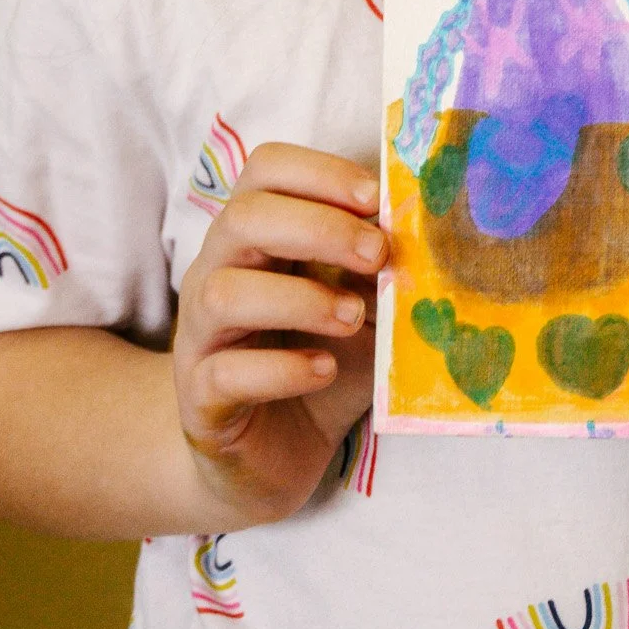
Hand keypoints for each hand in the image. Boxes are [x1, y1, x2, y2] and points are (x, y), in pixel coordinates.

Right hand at [173, 143, 385, 527]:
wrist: (270, 458)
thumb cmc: (319, 365)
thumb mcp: (360, 310)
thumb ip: (380, 273)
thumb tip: (428, 233)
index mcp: (254, 238)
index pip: (265, 170)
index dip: (319, 171)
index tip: (377, 199)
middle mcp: (216, 273)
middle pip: (242, 218)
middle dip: (318, 227)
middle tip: (377, 255)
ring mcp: (200, 337)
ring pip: (223, 292)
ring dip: (299, 297)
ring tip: (354, 317)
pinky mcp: (200, 400)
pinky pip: (224, 373)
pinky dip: (280, 368)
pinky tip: (324, 370)